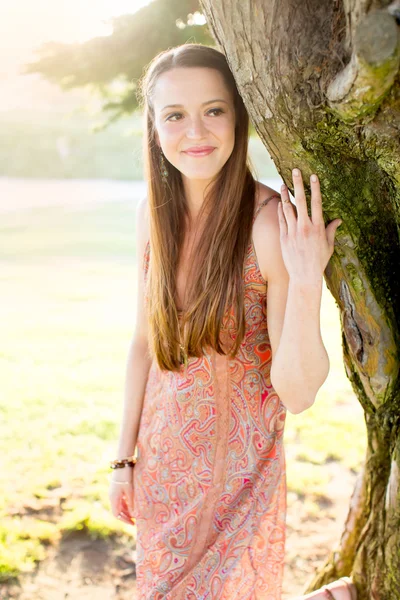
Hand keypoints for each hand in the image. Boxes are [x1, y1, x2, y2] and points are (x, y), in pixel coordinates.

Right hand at [108, 467, 134, 525]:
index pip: (116, 514)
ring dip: (127, 510)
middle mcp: (112, 496)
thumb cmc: (126, 476)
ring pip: (120, 505)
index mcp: (113, 498)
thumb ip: (131, 503)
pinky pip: (121, 499)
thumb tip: (133, 515)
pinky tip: (134, 504)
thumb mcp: (130, 490)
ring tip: (136, 513)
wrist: (123, 462)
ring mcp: (114, 491)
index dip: (124, 520)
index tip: (133, 523)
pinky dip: (127, 503)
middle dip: (126, 516)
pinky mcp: (117, 487)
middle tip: (135, 520)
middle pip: (118, 510)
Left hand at [277, 168, 341, 282]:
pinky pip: (281, 219)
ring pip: (287, 208)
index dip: (314, 188)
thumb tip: (338, 220)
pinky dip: (280, 210)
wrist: (304, 276)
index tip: (313, 176)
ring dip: (285, 195)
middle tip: (295, 171)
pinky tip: (280, 202)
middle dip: (298, 184)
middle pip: (300, 200)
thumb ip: (331, 230)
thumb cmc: (319, 261)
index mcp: (318, 227)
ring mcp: (292, 232)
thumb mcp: (329, 245)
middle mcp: (304, 227)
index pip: (316, 203)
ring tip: (283, 184)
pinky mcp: (283, 237)